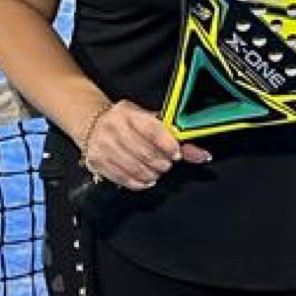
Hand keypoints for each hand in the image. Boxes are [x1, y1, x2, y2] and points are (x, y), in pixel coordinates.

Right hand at [80, 99, 210, 192]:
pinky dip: (139, 182)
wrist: (92, 123)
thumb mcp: (149, 122)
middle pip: (146, 153)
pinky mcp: (97, 161)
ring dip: (152, 174)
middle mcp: (113, 127)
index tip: (176, 154)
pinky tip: (144, 178)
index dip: (169, 146)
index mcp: (129, 113)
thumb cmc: (126, 123)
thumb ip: (176, 138)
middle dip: (162, 163)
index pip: (153, 131)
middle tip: (165, 163)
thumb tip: (202, 155)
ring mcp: (103, 145)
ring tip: (155, 171)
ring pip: (136, 168)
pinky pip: (124, 179)